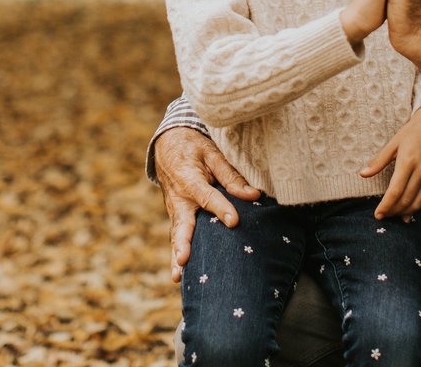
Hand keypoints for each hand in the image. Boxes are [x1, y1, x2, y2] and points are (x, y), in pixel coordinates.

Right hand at [154, 127, 260, 282]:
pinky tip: (179, 275)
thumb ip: (231, 175)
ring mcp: (174, 209)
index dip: (221, 208)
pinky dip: (177, 254)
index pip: (206, 197)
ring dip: (176, 255)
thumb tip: (253, 195)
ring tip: (177, 276)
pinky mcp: (175, 216)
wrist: (167, 144)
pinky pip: (176, 236)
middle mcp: (178, 198)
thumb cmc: (193, 148)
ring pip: (175, 235)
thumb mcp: (212, 153)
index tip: (234, 222)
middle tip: (184, 259)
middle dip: (182, 243)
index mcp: (189, 179)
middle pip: (181, 223)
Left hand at [360, 110, 420, 218]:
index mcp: (408, 161)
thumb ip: (378, 161)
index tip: (377, 214)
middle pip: (406, 200)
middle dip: (393, 211)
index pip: (395, 191)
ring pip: (417, 202)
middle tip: (382, 216)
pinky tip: (406, 211)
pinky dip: (415, 206)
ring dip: (404, 212)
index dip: (386, 205)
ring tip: (392, 215)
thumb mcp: (393, 143)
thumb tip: (362, 174)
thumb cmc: (412, 132)